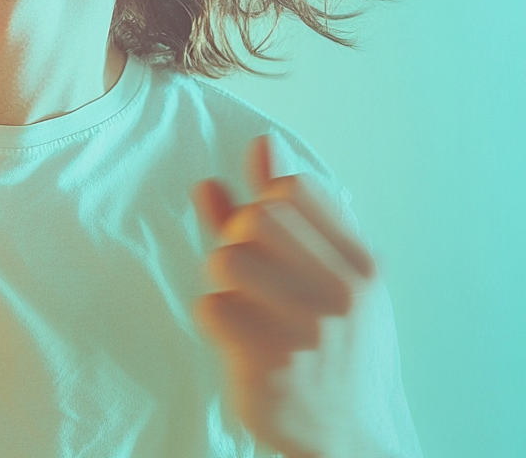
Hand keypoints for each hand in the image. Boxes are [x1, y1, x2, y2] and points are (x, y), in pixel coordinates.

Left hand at [192, 137, 387, 457]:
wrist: (348, 438)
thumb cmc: (334, 346)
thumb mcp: (331, 273)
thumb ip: (290, 209)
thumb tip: (261, 143)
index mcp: (361, 266)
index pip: (292, 190)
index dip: (266, 205)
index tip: (271, 239)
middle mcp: (340, 296)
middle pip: (254, 218)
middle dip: (240, 240)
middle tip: (253, 275)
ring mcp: (305, 332)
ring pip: (225, 259)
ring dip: (223, 282)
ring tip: (245, 306)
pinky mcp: (267, 366)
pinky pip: (210, 307)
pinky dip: (214, 318)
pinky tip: (238, 339)